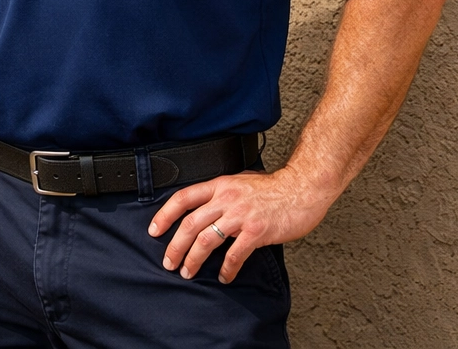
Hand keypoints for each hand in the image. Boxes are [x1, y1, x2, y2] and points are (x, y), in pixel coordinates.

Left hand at [149, 168, 333, 282]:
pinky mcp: (257, 231)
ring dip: (194, 259)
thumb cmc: (274, 187)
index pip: (183, 198)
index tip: (154, 231)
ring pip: (207, 239)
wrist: (302, 188)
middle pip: (191, 223)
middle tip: (169, 262)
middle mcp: (226, 199)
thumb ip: (222, 193)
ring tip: (188, 272)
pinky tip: (224, 276)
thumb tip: (205, 206)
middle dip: (175, 246)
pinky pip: (235, 253)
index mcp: (220, 186)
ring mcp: (241, 215)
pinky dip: (226, 268)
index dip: (165, 215)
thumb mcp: (240, 181)